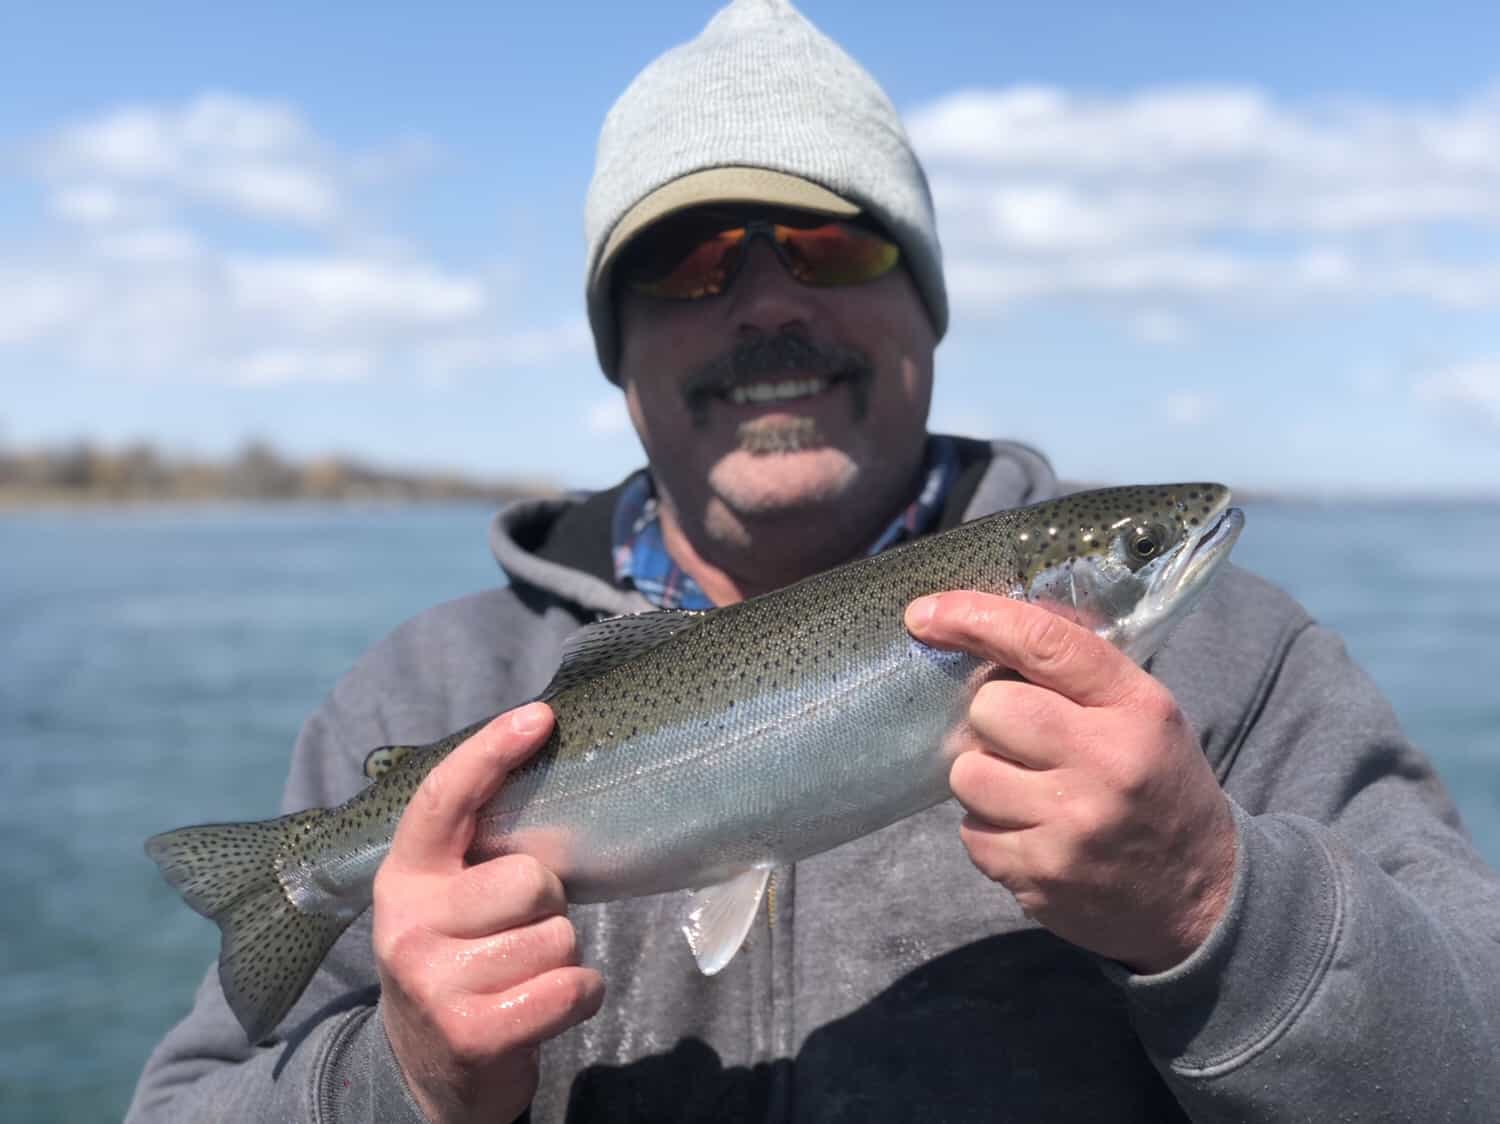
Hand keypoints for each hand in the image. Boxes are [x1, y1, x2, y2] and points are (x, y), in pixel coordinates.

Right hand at [373, 703, 605, 1123]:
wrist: (430, 1072)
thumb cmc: (462, 961)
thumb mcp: (450, 900)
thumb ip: (481, 848)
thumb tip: (546, 757)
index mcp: (405, 876)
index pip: (444, 800)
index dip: (490, 752)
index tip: (540, 717)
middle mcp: (409, 925)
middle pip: (532, 879)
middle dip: (550, 903)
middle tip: (523, 928)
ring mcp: (435, 983)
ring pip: (559, 937)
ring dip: (563, 955)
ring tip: (527, 972)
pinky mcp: (472, 1034)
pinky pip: (572, 988)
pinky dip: (580, 994)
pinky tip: (547, 1003)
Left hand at [906, 592, 1237, 973]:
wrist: (1201, 897)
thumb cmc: (1157, 784)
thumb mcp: (1144, 712)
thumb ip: (1075, 667)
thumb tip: (991, 618)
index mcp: (1136, 709)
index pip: (1044, 644)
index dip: (976, 618)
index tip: (925, 614)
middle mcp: (1107, 764)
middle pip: (990, 710)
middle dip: (991, 719)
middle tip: (1023, 739)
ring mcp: (1071, 826)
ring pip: (967, 775)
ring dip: (984, 777)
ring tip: (1028, 789)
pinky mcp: (1041, 877)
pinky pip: (970, 834)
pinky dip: (989, 829)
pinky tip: (1032, 832)